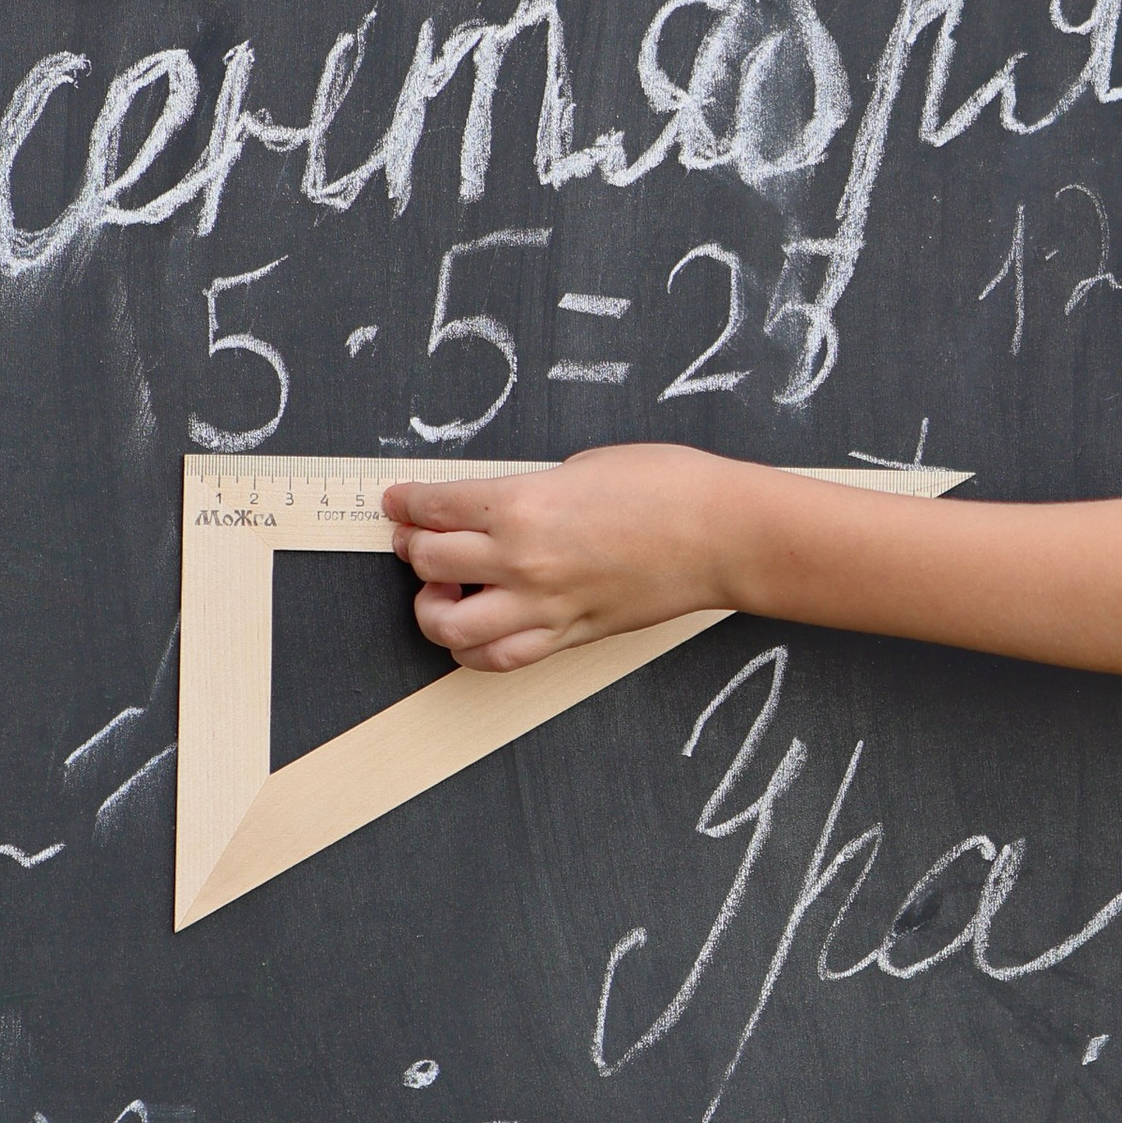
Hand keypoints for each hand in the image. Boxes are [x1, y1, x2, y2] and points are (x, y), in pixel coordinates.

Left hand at [383, 446, 733, 671]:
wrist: (724, 534)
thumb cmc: (669, 487)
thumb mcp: (583, 465)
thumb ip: (529, 489)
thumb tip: (498, 505)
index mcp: (521, 506)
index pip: (434, 507)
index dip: (406, 501)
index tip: (398, 500)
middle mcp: (522, 561)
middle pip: (427, 560)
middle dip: (412, 545)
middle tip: (415, 536)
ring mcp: (544, 606)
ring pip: (448, 624)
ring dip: (430, 606)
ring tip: (442, 589)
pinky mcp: (568, 635)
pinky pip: (499, 657)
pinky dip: (472, 649)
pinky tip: (475, 628)